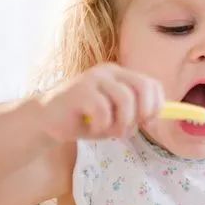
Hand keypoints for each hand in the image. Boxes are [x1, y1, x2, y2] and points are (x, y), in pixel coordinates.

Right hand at [38, 63, 164, 141]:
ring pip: (125, 99)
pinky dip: (102, 125)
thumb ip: (136, 115)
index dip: (157, 105)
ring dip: (123, 123)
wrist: (48, 121)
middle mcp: (109, 72)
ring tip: (111, 132)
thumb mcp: (116, 118)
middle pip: (143, 87)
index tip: (148, 123)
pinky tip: (92, 128)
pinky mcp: (79, 91)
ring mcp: (94, 79)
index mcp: (121, 75)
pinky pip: (103, 110)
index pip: (152, 84)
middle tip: (132, 128)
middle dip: (144, 112)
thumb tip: (157, 119)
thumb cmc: (85, 120)